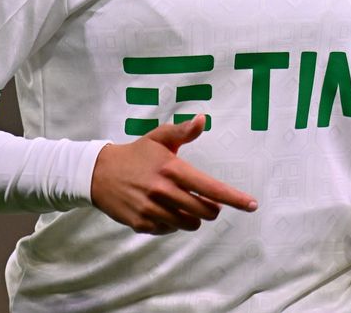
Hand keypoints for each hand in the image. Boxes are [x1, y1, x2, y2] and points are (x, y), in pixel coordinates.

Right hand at [91, 114, 257, 234]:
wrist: (98, 173)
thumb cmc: (135, 154)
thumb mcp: (158, 138)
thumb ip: (182, 131)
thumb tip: (203, 119)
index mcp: (171, 169)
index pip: (210, 188)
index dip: (234, 198)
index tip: (252, 204)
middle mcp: (163, 191)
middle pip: (204, 211)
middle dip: (211, 208)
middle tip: (206, 201)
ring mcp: (152, 210)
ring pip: (189, 224)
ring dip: (192, 217)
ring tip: (181, 203)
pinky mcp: (142, 224)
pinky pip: (169, 230)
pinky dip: (172, 222)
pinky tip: (162, 209)